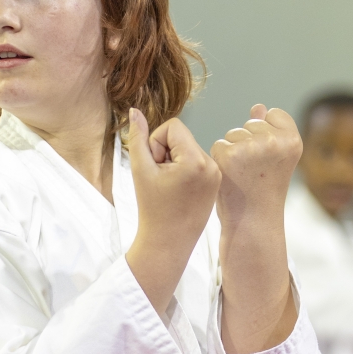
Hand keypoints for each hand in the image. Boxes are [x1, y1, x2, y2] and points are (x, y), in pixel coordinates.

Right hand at [125, 109, 220, 314]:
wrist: (168, 243)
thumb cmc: (152, 209)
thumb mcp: (140, 170)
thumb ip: (137, 138)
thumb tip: (135, 110)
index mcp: (196, 161)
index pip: (173, 127)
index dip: (156, 143)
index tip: (154, 167)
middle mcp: (212, 165)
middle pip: (182, 138)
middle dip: (166, 153)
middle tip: (160, 179)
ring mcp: (217, 175)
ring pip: (189, 150)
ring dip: (174, 162)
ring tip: (169, 187)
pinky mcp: (217, 183)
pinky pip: (197, 163)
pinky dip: (184, 172)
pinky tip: (179, 192)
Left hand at [211, 104, 301, 229]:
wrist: (251, 221)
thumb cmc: (263, 190)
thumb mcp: (275, 158)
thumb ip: (269, 130)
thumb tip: (258, 107)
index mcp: (292, 140)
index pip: (274, 114)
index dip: (267, 134)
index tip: (269, 160)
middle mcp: (274, 142)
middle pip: (251, 123)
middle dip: (249, 143)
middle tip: (254, 172)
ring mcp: (251, 148)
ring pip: (233, 133)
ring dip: (233, 151)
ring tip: (243, 176)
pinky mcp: (228, 154)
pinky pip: (219, 145)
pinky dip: (220, 160)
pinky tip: (230, 177)